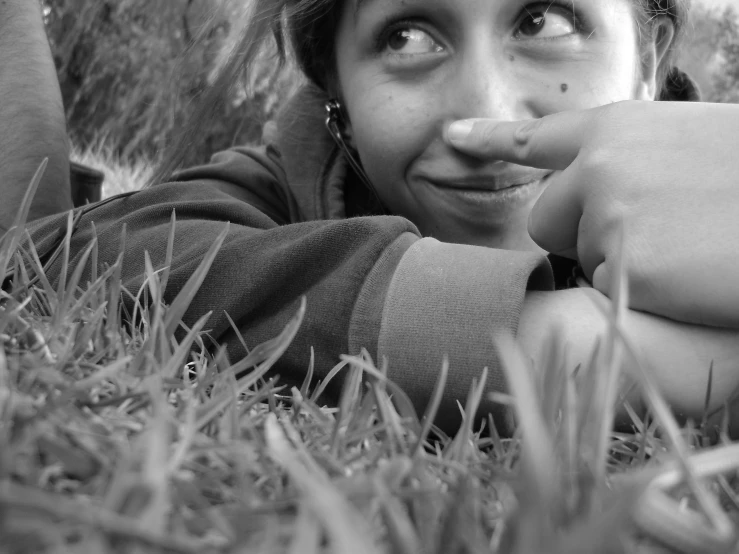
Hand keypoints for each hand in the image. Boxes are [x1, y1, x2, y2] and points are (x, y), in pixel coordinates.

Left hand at [446, 100, 738, 327]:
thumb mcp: (689, 142)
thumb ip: (630, 156)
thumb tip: (595, 173)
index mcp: (617, 129)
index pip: (536, 138)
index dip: (488, 138)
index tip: (450, 138)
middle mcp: (599, 168)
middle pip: (545, 219)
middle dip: (580, 234)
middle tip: (651, 233)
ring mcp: (609, 216)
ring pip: (582, 260)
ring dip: (621, 263)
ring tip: (686, 246)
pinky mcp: (628, 269)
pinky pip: (612, 294)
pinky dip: (646, 294)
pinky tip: (690, 275)